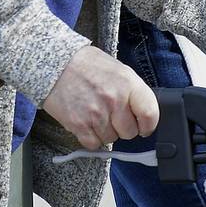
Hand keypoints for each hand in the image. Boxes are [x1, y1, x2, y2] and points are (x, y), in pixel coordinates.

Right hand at [43, 45, 158, 149]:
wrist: (55, 62)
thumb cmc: (87, 64)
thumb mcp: (117, 69)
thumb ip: (131, 91)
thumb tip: (142, 113)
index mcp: (127, 83)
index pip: (150, 114)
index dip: (148, 124)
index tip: (143, 126)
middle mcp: (114, 100)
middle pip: (130, 132)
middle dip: (122, 127)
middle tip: (112, 114)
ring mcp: (96, 114)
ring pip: (111, 139)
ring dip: (105, 131)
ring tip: (95, 112)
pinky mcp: (79, 125)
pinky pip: (94, 144)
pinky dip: (90, 136)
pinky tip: (85, 120)